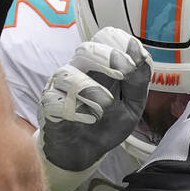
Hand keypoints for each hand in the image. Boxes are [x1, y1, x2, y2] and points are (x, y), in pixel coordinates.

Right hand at [37, 27, 151, 171]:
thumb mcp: (132, 105)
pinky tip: (88, 119)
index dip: (120, 43)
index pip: (106, 38)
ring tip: (106, 104)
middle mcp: (79, 70)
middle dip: (107, 58)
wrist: (84, 152)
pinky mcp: (48, 107)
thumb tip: (141, 53)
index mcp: (102, 65)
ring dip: (91, 88)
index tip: (134, 61)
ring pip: (68, 74)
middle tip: (124, 73)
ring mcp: (60, 88)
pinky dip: (74, 110)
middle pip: (86, 50)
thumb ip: (138, 81)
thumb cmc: (108, 123)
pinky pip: (55, 101)